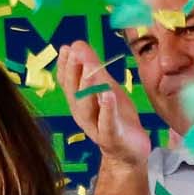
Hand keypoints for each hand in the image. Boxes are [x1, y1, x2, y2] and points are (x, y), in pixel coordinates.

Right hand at [56, 42, 149, 168]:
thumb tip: (77, 44)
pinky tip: (107, 95)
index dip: (65, 65)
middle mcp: (81, 113)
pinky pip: (107, 122)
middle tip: (76, 52)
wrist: (128, 150)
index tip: (67, 48)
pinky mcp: (111, 136)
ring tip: (90, 72)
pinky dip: (107, 108)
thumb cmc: (115, 115)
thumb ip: (93, 68)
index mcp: (78, 101)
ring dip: (87, 88)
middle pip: (74, 92)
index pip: (66, 81)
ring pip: (87, 107)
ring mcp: (95, 126)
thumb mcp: (105, 87)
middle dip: (74, 72)